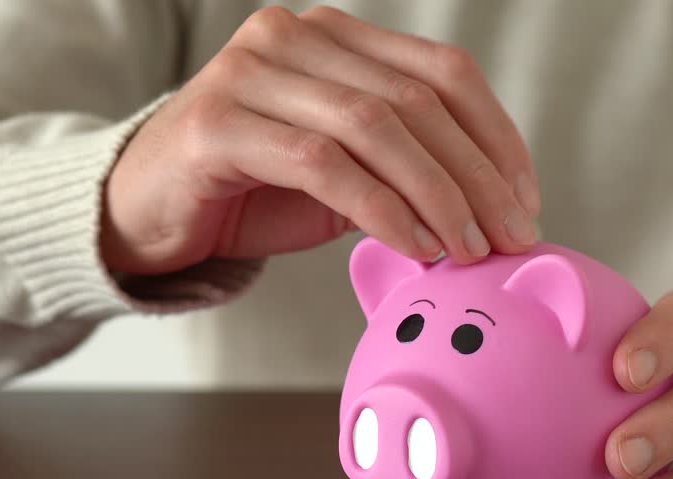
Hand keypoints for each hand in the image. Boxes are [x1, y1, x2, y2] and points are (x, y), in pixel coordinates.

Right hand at [101, 5, 539, 275]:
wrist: (146, 213)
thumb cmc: (254, 192)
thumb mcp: (347, 173)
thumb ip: (406, 167)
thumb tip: (495, 207)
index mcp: (335, 37)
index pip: (443, 71)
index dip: (496, 136)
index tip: (526, 200)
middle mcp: (293, 36)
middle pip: (417, 99)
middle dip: (477, 176)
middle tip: (511, 236)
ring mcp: (250, 71)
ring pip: (375, 126)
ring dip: (438, 195)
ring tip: (469, 248)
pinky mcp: (218, 123)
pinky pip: (324, 165)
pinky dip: (381, 209)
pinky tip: (414, 246)